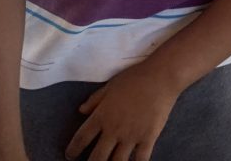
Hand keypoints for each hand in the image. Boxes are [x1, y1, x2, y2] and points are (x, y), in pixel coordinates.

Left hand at [65, 62, 181, 160]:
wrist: (160, 77)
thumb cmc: (134, 78)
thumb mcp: (110, 86)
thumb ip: (95, 100)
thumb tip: (81, 110)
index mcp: (102, 116)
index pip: (81, 138)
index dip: (73, 150)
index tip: (69, 155)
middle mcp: (114, 130)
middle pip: (97, 157)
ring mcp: (131, 136)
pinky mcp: (148, 138)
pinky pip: (140, 160)